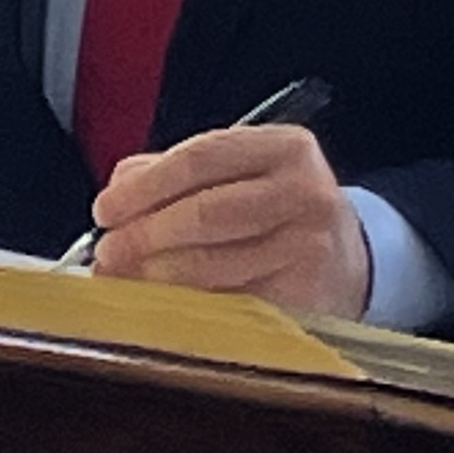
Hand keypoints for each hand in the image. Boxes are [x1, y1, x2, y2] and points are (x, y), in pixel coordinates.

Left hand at [87, 123, 370, 317]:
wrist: (348, 261)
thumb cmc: (272, 212)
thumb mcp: (235, 174)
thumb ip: (170, 174)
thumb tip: (115, 198)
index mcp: (284, 147)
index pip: (199, 159)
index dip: (144, 187)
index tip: (105, 210)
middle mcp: (304, 192)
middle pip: (205, 213)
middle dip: (145, 234)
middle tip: (108, 252)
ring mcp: (309, 247)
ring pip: (214, 264)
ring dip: (156, 275)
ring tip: (125, 278)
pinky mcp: (305, 296)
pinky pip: (230, 302)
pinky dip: (187, 304)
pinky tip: (162, 303)